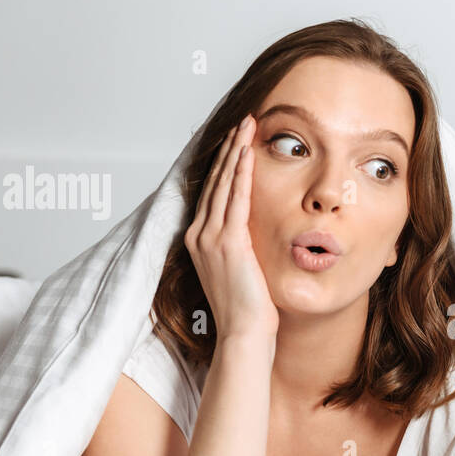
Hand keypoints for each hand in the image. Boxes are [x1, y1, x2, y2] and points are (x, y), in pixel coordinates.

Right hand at [184, 114, 278, 341]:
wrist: (243, 333)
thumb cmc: (247, 309)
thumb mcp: (241, 269)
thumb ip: (242, 246)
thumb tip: (255, 232)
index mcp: (200, 240)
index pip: (213, 192)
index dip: (225, 164)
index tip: (237, 141)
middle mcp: (199, 235)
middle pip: (215, 181)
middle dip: (229, 148)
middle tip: (243, 122)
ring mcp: (210, 238)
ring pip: (224, 184)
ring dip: (235, 152)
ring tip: (247, 126)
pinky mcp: (227, 243)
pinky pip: (235, 199)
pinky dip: (241, 173)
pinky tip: (247, 153)